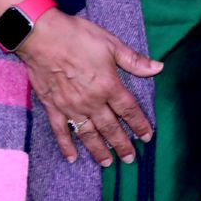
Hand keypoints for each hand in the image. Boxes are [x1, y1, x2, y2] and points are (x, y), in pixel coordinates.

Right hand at [16, 9, 161, 166]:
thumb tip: (158, 68)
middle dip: (122, 144)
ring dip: (98, 150)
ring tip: (107, 163)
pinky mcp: (52, 107)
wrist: (42, 37)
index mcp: (108, 86)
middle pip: (110, 127)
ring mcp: (70, 107)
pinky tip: (72, 157)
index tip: (147, 137)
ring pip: (88, 134)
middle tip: (130, 158)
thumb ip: (134, 60)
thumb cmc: (78, 37)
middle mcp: (91, 101)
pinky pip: (61, 131)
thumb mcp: (111, 44)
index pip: (128, 110)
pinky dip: (66, 145)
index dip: (139, 124)